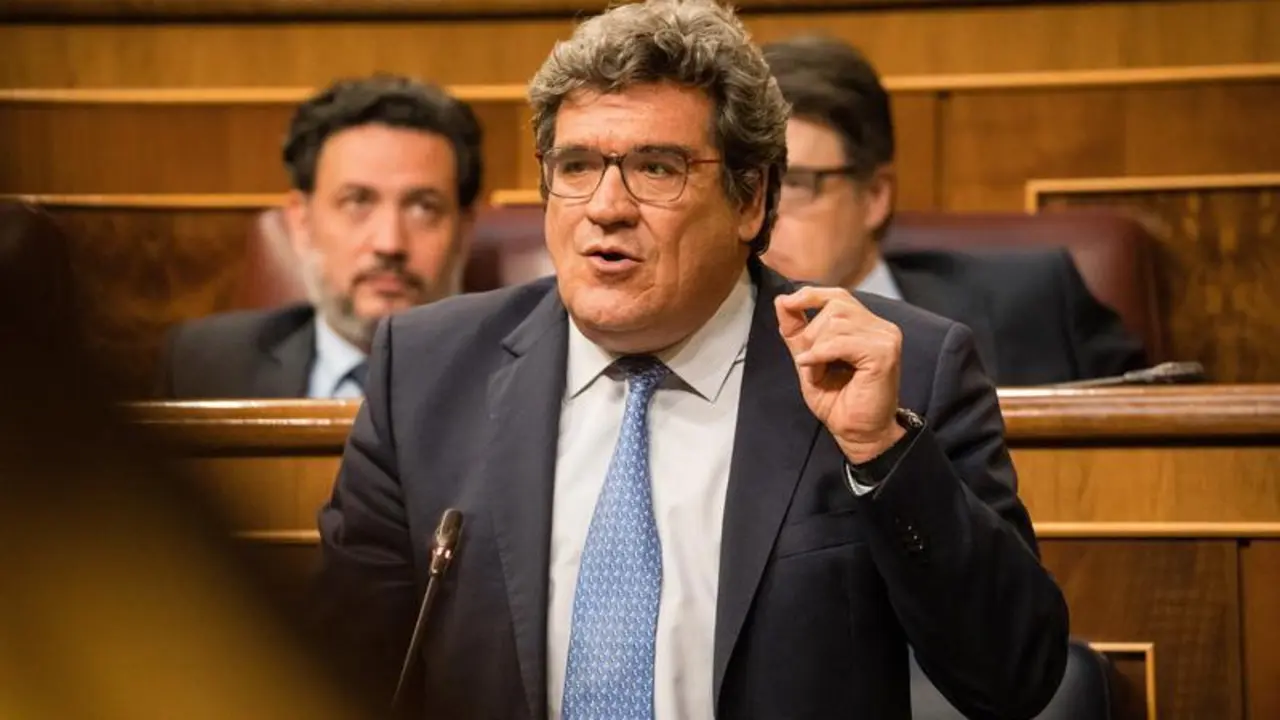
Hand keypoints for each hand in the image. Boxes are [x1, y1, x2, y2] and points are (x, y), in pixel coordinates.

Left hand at [775, 287, 904, 463]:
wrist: (858, 434)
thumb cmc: (839, 403)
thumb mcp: (808, 360)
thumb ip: (797, 331)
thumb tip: (782, 300)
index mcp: (866, 326)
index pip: (838, 295)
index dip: (811, 295)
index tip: (787, 303)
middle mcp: (880, 327)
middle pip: (834, 306)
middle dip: (811, 333)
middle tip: (810, 362)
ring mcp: (885, 338)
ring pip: (836, 321)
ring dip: (816, 348)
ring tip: (817, 371)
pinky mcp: (884, 353)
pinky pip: (840, 342)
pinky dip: (820, 354)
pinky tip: (813, 368)